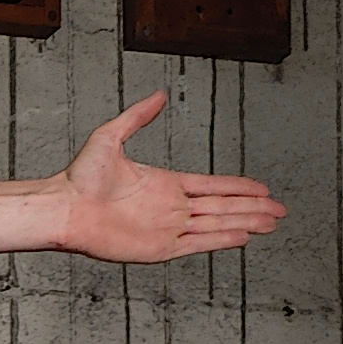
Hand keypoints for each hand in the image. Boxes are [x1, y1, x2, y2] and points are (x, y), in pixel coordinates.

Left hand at [51, 92, 286, 263]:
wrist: (63, 208)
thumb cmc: (80, 176)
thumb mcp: (110, 136)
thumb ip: (138, 116)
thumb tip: (159, 95)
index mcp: (165, 184)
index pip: (212, 186)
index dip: (239, 187)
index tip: (262, 189)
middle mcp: (170, 207)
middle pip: (222, 207)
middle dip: (252, 208)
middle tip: (279, 210)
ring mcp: (166, 228)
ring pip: (216, 225)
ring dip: (245, 223)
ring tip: (270, 224)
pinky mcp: (158, 248)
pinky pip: (197, 244)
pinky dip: (220, 241)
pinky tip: (242, 237)